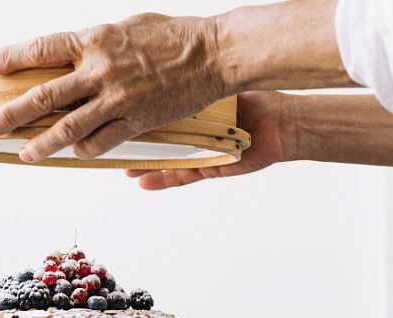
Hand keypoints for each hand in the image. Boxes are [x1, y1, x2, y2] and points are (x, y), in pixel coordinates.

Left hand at [0, 13, 225, 162]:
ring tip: (24, 152)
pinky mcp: (136, 121)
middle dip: (11, 113)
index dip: (10, 59)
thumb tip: (75, 53)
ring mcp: (116, 100)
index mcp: (94, 41)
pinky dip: (84, 150)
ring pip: (67, 127)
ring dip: (41, 143)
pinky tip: (74, 153)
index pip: (40, 50)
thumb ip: (97, 43)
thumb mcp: (127, 27)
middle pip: (43, 95)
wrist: (213, 54)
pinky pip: (101, 142)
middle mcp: (99, 71)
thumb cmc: (174, 36)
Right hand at [125, 91, 291, 189]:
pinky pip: (181, 175)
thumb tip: (165, 63)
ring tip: (122, 168)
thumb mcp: (215, 82)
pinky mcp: (208, 167)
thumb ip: (191, 80)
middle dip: (134, 143)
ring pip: (164, 161)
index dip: (135, 114)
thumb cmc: (254, 98)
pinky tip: (143, 180)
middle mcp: (192, 131)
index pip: (156, 111)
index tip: (114, 113)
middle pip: (156, 139)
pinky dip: (162, 178)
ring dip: (143, 165)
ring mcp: (198, 150)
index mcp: (191, 109)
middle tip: (112, 143)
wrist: (280, 122)